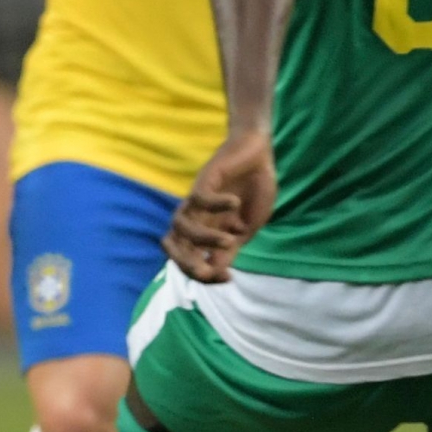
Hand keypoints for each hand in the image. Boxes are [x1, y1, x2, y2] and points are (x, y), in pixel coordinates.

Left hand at [163, 130, 273, 282]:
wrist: (257, 153)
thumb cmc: (254, 190)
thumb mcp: (248, 226)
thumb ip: (231, 247)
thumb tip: (215, 270)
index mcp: (208, 233)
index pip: (192, 260)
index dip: (204, 276)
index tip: (228, 278)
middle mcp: (198, 218)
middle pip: (173, 246)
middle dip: (185, 263)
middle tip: (207, 271)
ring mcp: (198, 200)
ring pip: (179, 225)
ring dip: (203, 238)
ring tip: (230, 240)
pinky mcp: (203, 180)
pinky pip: (199, 198)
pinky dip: (216, 204)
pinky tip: (235, 203)